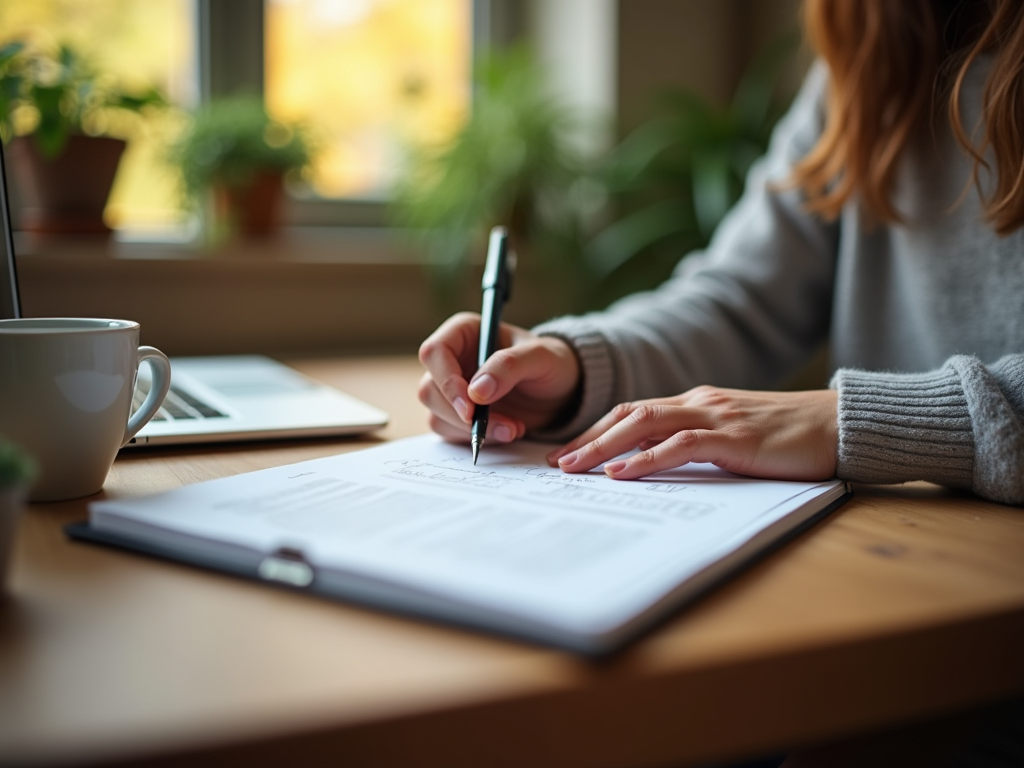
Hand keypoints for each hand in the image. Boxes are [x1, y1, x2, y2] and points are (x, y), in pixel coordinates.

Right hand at [418, 312, 580, 443]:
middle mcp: (452, 359)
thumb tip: (476, 392)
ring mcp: (451, 388)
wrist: (561, 392)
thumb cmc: (552, 363)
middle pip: (430, 388)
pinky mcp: (457, 414)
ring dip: (470, 430)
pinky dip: (474, 438)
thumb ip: (508, 366)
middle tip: (501, 426)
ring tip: (512, 429)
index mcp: (464, 332)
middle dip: (461, 414)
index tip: (471, 407)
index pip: (435, 352)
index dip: (446, 381)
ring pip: (435, 414)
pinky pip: (448, 431)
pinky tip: (505, 432)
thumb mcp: (541, 357)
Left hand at [547, 386, 837, 480]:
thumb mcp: (735, 438)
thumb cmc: (791, 438)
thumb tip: (659, 468)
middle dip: (589, 438)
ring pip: (645, 423)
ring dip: (605, 447)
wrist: (842, 425)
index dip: (599, 430)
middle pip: (629, 414)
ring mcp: (717, 415)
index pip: (635, 411)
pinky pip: (681, 445)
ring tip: (574, 469)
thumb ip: (700, 445)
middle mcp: (700, 402)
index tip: (570, 452)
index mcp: (697, 402)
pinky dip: (647, 458)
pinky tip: (622, 473)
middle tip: (556, 464)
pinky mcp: (735, 436)